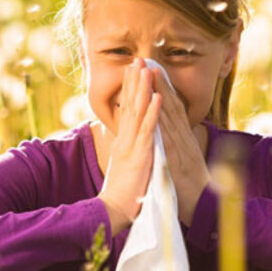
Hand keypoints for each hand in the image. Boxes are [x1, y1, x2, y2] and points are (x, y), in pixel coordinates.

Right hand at [97, 57, 162, 234]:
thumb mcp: (125, 166)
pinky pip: (148, 130)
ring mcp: (131, 146)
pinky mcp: (139, 155)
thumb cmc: (123, 193)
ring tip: (146, 68)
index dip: (130, 89)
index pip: (126, 110)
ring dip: (142, 89)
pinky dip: (153, 112)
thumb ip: (129, 151)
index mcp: (123, 142)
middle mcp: (125, 140)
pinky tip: (157, 96)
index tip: (133, 70)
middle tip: (137, 59)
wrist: (114, 211)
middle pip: (130, 105)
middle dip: (134, 81)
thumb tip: (130, 142)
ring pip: (138, 112)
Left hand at [150, 66, 211, 226]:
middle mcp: (184, 139)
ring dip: (160, 94)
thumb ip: (178, 147)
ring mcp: (182, 148)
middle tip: (149, 61)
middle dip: (160, 83)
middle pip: (171, 106)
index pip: (172, 109)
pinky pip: (169, 139)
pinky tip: (156, 108)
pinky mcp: (178, 161)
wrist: (205, 209)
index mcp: (184, 139)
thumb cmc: (192, 188)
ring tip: (151, 74)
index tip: (152, 69)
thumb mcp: (184, 162)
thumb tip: (171, 135)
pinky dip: (163, 122)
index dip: (163, 88)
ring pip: (170, 117)